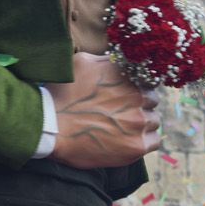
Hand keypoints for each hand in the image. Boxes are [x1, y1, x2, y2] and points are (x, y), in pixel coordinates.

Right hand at [46, 52, 160, 168]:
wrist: (50, 127)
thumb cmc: (61, 94)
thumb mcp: (82, 62)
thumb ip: (107, 60)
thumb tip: (120, 60)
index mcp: (126, 75)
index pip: (146, 80)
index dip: (137, 88)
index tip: (127, 95)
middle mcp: (137, 95)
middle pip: (152, 100)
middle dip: (141, 105)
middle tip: (123, 112)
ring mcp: (138, 121)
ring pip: (154, 120)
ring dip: (142, 123)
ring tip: (123, 127)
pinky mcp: (136, 145)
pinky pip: (154, 141)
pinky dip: (145, 140)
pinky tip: (129, 140)